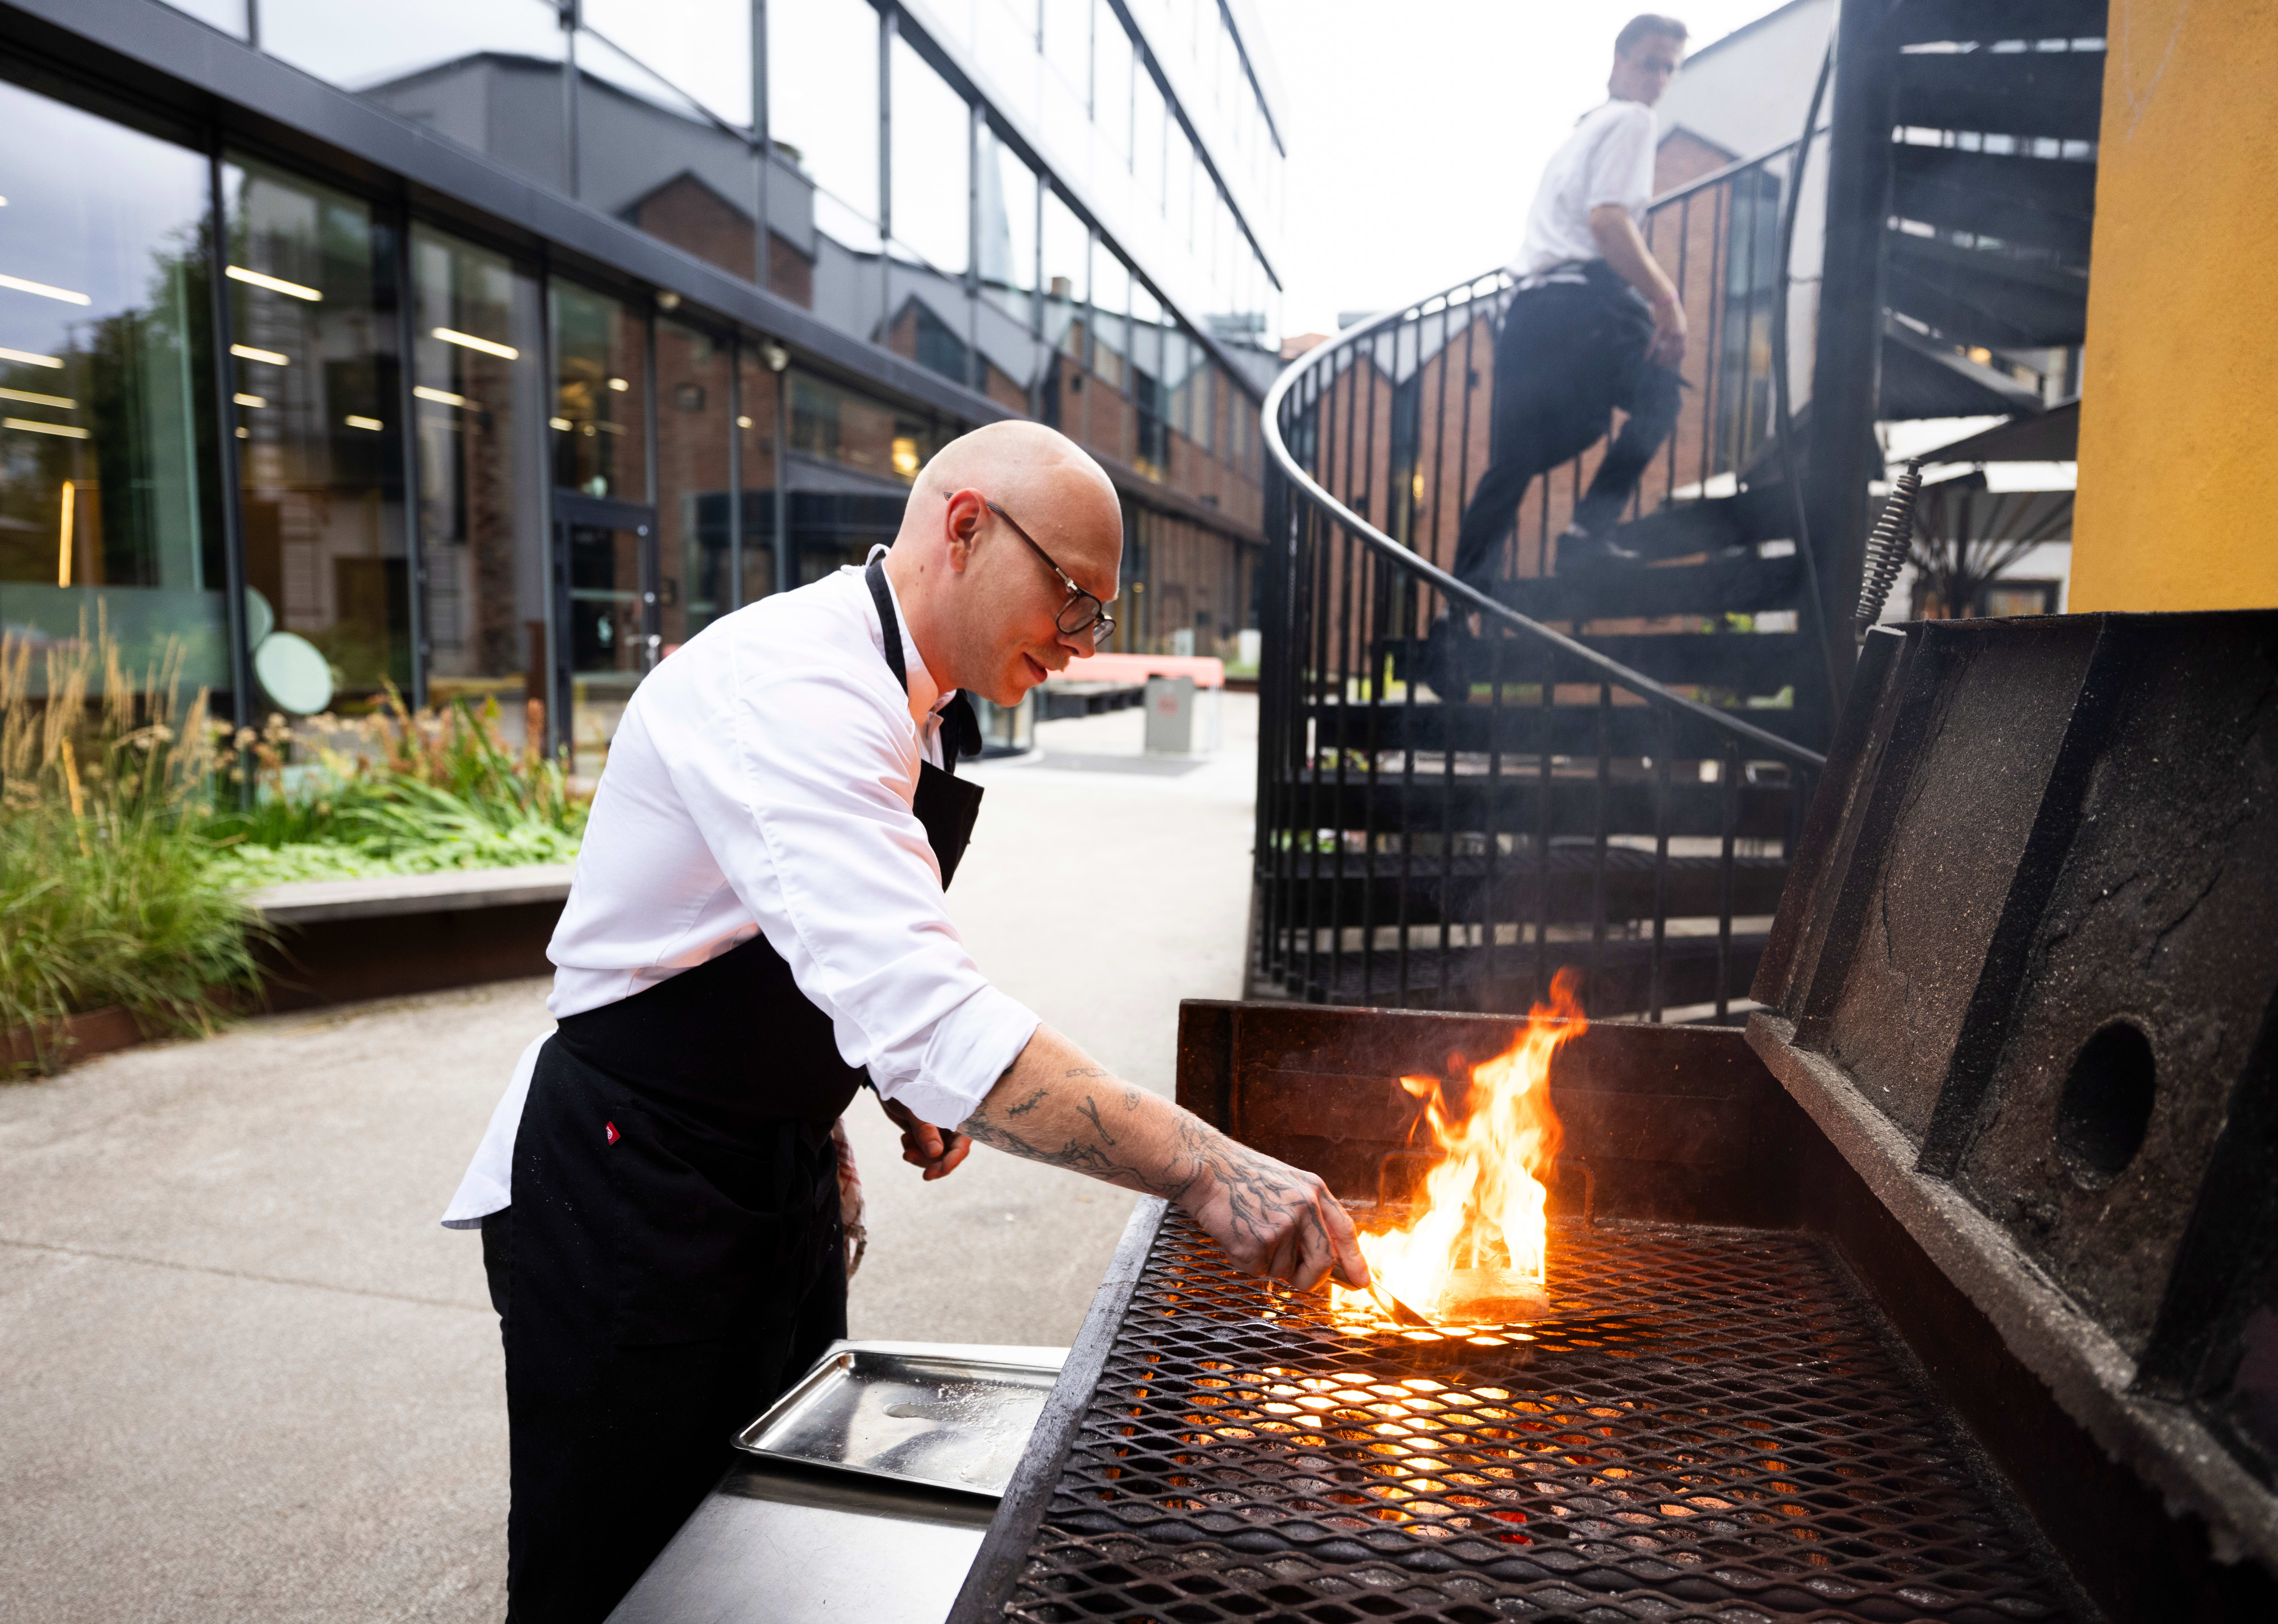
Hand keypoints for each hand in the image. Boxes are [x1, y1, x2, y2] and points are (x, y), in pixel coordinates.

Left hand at [879, 1095, 972, 1181]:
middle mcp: (952, 1125)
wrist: (889, 1081)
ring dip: (919, 1156)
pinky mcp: (927, 1134)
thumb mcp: (914, 1107)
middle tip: (909, 1158)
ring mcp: (940, 1131)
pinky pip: (924, 1152)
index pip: (961, 1145)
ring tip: (905, 1142)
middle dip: (930, 1161)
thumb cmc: (904, 1086)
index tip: (932, 1173)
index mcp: (957, 1115)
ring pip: (935, 1157)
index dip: (950, 1162)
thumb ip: (925, 1129)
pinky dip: (914, 1151)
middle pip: (948, 1155)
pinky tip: (905, 1139)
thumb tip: (936, 1153)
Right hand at [1182, 1135, 1370, 1292]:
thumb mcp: (1286, 1184)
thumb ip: (1307, 1214)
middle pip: (1322, 1262)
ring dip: (1265, 1262)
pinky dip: (1243, 1261)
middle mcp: (1305, 1207)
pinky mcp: (1259, 1242)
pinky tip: (1234, 1235)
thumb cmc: (1241, 1176)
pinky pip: (1257, 1270)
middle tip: (1296, 1279)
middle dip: (1310, 1279)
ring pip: (1283, 1270)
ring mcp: (1283, 1225)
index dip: (1354, 1260)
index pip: (1344, 1231)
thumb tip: (1322, 1257)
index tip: (1362, 1282)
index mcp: (1314, 1191)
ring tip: (1247, 1231)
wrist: (1207, 1167)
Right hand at [1649, 295, 1687, 369]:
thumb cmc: (1671, 311)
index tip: (1671, 365)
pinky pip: (1655, 342)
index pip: (1682, 351)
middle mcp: (1679, 333)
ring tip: (1656, 364)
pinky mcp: (1661, 327)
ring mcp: (1671, 331)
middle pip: (1674, 352)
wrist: (1666, 299)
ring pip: (1666, 349)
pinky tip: (1646, 357)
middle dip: (1668, 361)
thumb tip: (1670, 343)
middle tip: (1662, 367)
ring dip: (1661, 358)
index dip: (1677, 360)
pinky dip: (1650, 350)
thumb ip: (1676, 333)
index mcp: (1683, 333)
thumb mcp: (1678, 323)